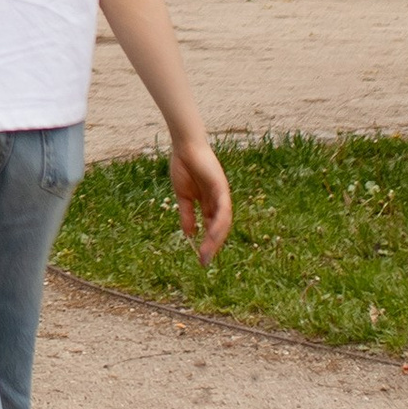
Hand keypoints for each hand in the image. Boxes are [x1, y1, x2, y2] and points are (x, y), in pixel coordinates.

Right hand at [170, 133, 231, 259]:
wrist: (184, 147)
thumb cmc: (184, 167)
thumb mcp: (183, 196)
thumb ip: (187, 215)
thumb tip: (189, 235)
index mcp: (209, 203)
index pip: (212, 227)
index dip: (208, 242)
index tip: (201, 258)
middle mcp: (218, 201)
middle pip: (219, 228)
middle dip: (213, 245)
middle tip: (204, 261)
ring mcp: (222, 195)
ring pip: (223, 222)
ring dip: (216, 239)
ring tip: (207, 252)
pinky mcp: (222, 188)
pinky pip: (223, 210)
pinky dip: (218, 223)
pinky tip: (211, 234)